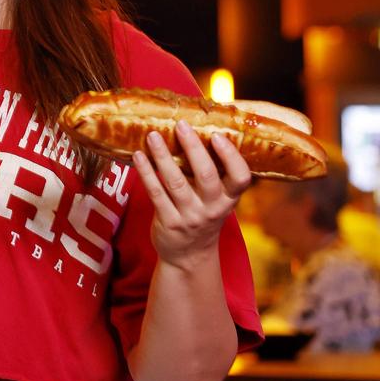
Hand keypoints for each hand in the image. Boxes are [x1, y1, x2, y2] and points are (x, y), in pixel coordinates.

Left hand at [132, 121, 251, 269]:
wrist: (189, 256)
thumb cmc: (203, 216)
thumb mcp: (217, 200)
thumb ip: (213, 174)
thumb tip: (198, 132)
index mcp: (229, 199)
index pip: (241, 178)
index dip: (231, 156)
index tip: (217, 135)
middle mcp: (212, 208)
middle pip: (206, 175)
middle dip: (193, 148)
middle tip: (181, 125)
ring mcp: (190, 216)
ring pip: (176, 182)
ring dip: (162, 156)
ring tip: (153, 135)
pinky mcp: (168, 222)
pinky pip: (155, 193)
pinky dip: (146, 173)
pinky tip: (138, 156)